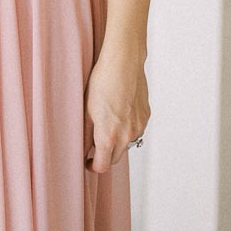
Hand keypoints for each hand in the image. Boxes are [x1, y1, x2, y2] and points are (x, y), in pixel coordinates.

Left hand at [85, 49, 149, 172]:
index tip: (88, 161)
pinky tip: (120, 112)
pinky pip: (136, 130)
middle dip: (105, 154)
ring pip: (127, 144)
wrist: (123, 63)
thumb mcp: (87, 109)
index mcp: (109, 136)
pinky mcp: (146, 117)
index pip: (103, 166)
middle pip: (115, 158)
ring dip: (117, 141)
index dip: (93, 166)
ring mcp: (139, 127)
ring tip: (108, 122)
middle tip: (95, 143)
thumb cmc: (102, 82)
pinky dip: (127, 128)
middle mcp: (126, 136)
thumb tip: (84, 148)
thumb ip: (87, 133)